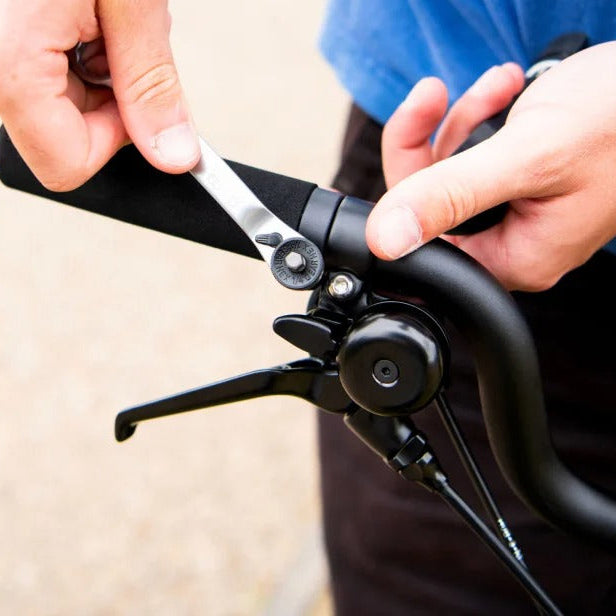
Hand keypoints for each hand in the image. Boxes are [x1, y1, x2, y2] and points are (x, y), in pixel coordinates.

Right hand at [0, 0, 199, 190]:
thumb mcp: (132, 3)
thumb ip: (150, 84)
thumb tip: (174, 154)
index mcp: (10, 63)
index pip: (68, 166)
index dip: (116, 139)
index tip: (136, 99)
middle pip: (65, 138)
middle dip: (110, 99)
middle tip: (118, 42)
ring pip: (60, 108)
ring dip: (98, 71)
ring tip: (99, 17)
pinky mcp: (7, 42)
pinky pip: (48, 76)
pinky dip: (81, 51)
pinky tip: (85, 14)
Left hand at [366, 42, 615, 290]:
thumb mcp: (527, 156)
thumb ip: (451, 197)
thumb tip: (384, 241)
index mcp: (515, 258)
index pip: (428, 240)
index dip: (406, 186)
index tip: (414, 130)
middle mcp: (513, 242)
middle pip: (434, 202)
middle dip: (433, 141)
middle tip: (438, 97)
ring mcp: (520, 211)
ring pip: (454, 172)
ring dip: (463, 121)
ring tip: (498, 88)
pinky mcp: (525, 181)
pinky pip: (481, 154)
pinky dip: (484, 117)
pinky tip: (508, 89)